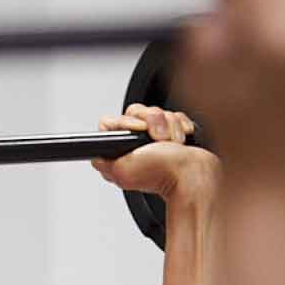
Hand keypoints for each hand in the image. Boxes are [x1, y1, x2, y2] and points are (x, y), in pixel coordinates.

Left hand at [92, 105, 219, 201]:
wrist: (191, 173)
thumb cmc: (160, 174)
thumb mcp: (120, 170)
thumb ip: (102, 159)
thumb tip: (93, 153)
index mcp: (120, 149)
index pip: (113, 121)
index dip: (126, 122)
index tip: (139, 130)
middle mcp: (136, 142)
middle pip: (136, 111)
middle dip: (152, 122)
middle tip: (158, 140)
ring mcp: (155, 136)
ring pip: (157, 112)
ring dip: (168, 126)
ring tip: (171, 143)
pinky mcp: (173, 131)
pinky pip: (175, 115)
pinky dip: (179, 126)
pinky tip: (179, 141)